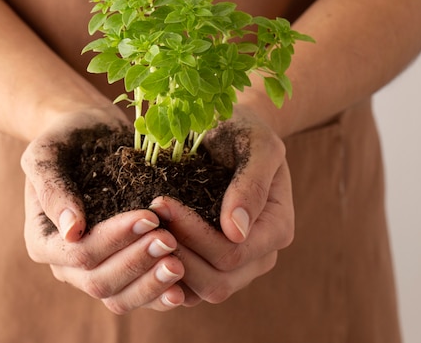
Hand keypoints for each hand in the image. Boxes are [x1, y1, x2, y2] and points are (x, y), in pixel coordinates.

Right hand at [21, 106, 185, 312]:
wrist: (91, 135)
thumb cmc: (67, 139)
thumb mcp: (49, 153)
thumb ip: (53, 189)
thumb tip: (71, 232)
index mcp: (43, 241)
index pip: (80, 253)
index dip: (116, 239)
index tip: (150, 217)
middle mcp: (65, 265)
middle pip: (100, 282)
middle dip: (137, 262)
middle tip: (171, 240)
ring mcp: (94, 271)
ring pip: (119, 298)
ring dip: (151, 283)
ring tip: (180, 263)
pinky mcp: (120, 270)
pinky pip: (137, 295)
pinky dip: (159, 294)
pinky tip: (183, 286)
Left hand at [149, 106, 293, 305]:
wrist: (229, 129)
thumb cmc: (243, 130)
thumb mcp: (256, 144)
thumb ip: (252, 184)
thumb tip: (236, 231)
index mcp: (276, 228)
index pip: (233, 252)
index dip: (194, 234)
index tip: (161, 202)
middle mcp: (260, 255)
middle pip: (218, 281)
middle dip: (178, 252)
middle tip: (147, 219)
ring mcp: (238, 266)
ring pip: (202, 292)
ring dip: (168, 266)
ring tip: (144, 231)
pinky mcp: (213, 265)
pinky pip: (190, 289)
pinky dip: (166, 276)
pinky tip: (145, 246)